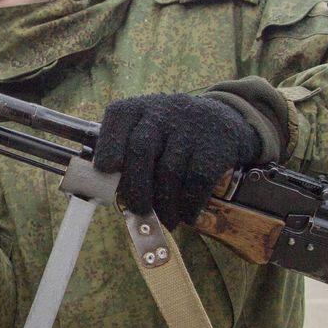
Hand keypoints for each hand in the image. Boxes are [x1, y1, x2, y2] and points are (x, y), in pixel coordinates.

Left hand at [93, 93, 259, 228]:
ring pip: (169, 171)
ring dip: (164, 204)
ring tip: (165, 220)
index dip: (108, 146)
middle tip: (138, 211)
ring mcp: (191, 126)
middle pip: (141, 149)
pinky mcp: (214, 146)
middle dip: (135, 188)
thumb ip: (126, 156)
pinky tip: (186, 215)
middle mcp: (163, 111)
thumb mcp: (147, 131)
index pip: (118, 117)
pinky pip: (196, 181)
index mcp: (138, 108)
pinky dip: (188, 205)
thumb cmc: (170, 136)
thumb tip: (108, 193)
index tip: (105, 170)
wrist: (222, 123)